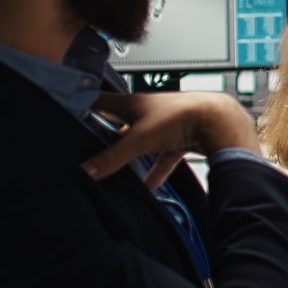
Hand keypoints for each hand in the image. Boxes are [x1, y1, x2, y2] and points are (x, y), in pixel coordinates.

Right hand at [82, 91, 257, 187]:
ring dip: (132, 156)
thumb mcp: (139, 138)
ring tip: (117, 170)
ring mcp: (164, 125)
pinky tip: (151, 185)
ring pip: (142, 142)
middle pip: (121, 123)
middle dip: (107, 135)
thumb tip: (87, 170)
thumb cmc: (181, 116)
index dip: (84, 106)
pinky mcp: (179, 138)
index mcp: (132, 103)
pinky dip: (156, 170)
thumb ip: (112, 157)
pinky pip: (164, 157)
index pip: (101, 102)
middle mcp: (147, 111)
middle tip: (91, 147)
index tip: (69, 111)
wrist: (218, 121)